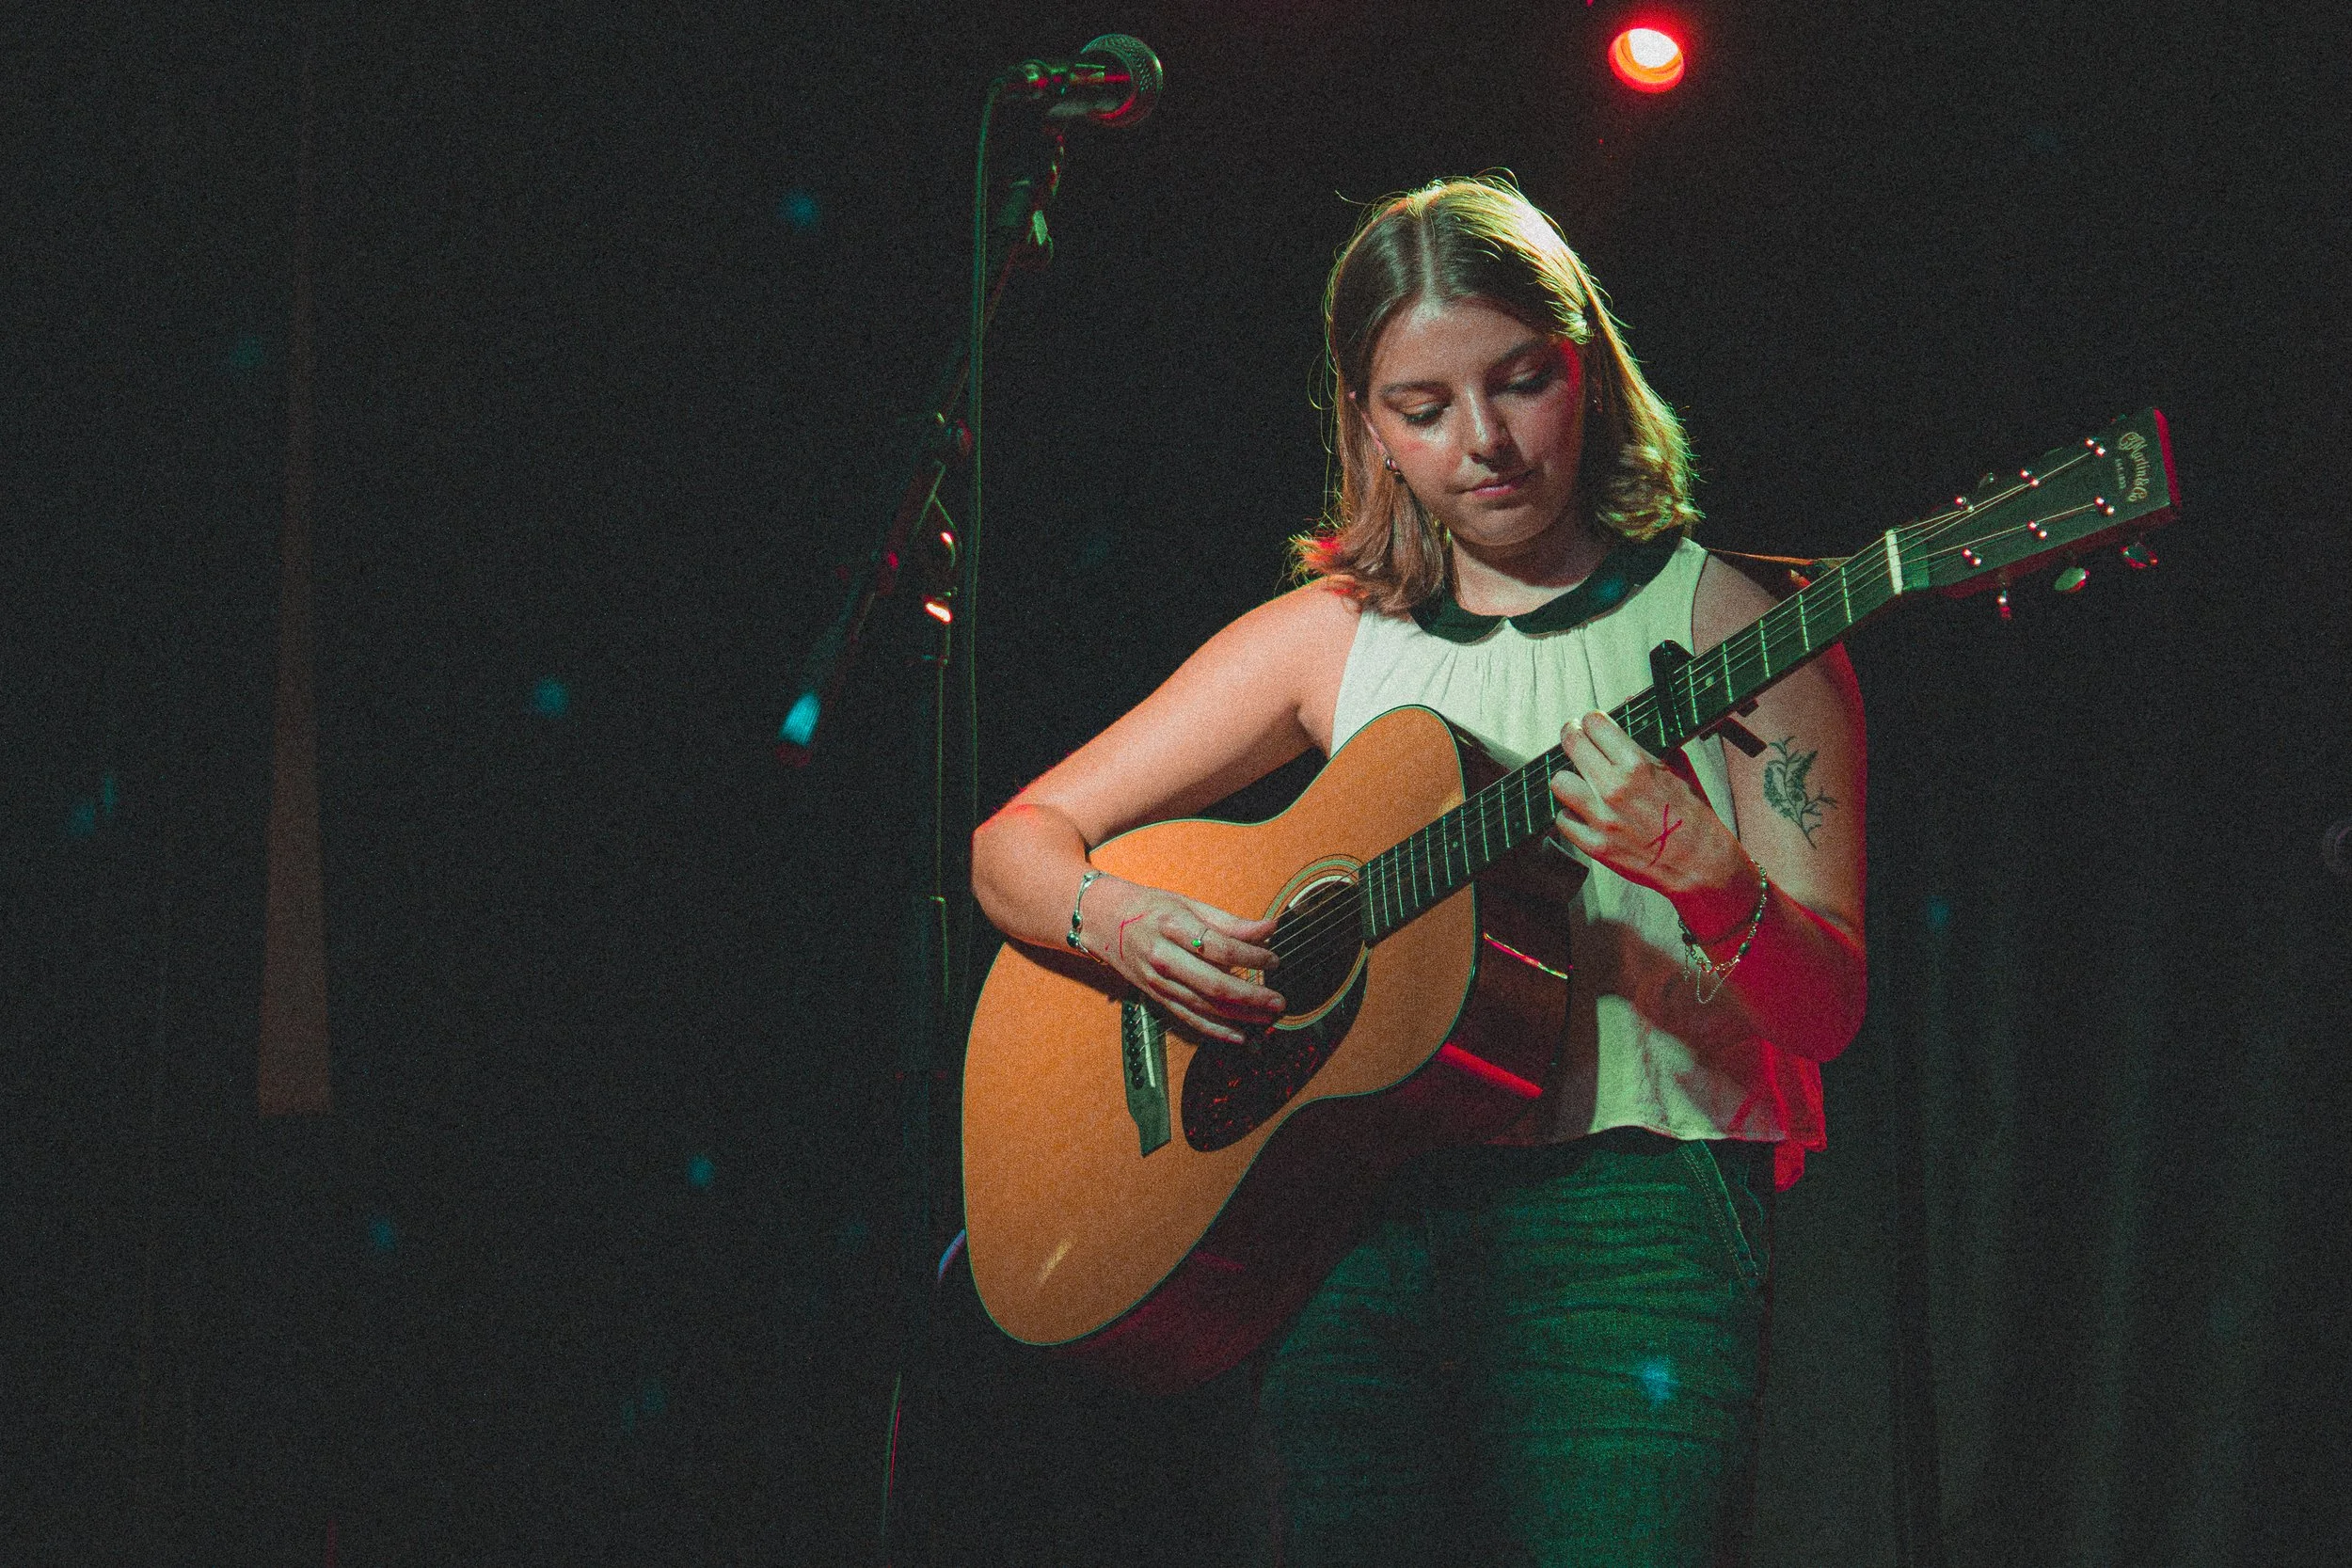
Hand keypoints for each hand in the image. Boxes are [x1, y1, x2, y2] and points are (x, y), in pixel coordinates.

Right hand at [1084, 877, 1282, 1044]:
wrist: (1101, 920)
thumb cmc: (1149, 908)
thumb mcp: (1187, 903)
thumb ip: (1229, 921)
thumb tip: (1270, 928)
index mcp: (1173, 925)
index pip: (1219, 946)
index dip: (1251, 956)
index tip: (1275, 959)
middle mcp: (1163, 957)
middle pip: (1213, 983)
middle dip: (1251, 996)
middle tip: (1279, 1001)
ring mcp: (1157, 981)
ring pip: (1204, 1006)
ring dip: (1240, 1017)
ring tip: (1269, 1018)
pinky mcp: (1155, 997)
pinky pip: (1188, 1018)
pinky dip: (1215, 1031)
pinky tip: (1240, 1036)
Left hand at [1550, 711, 1745, 903]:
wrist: (1701, 864)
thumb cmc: (1693, 817)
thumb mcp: (1678, 769)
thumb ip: (1650, 740)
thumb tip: (1628, 706)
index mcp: (1637, 765)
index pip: (1595, 724)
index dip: (1592, 721)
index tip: (1592, 724)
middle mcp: (1614, 789)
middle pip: (1571, 744)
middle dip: (1573, 735)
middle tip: (1575, 738)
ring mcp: (1601, 818)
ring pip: (1559, 782)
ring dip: (1569, 779)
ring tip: (1581, 782)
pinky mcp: (1594, 845)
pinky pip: (1563, 820)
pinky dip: (1571, 815)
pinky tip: (1585, 813)